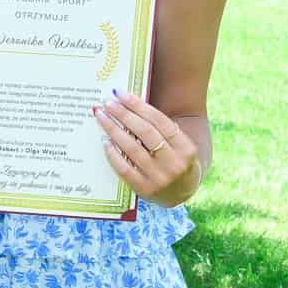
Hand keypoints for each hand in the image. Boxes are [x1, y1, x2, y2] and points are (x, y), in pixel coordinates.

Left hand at [94, 92, 199, 206]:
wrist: (182, 193)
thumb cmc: (175, 161)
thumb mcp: (178, 145)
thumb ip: (159, 128)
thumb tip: (128, 104)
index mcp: (186, 148)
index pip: (159, 120)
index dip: (138, 105)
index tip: (120, 94)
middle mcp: (174, 163)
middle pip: (145, 132)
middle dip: (124, 115)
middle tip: (108, 103)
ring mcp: (159, 178)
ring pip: (132, 149)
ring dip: (114, 130)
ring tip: (102, 117)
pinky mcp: (144, 190)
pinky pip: (124, 168)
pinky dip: (113, 153)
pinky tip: (105, 140)